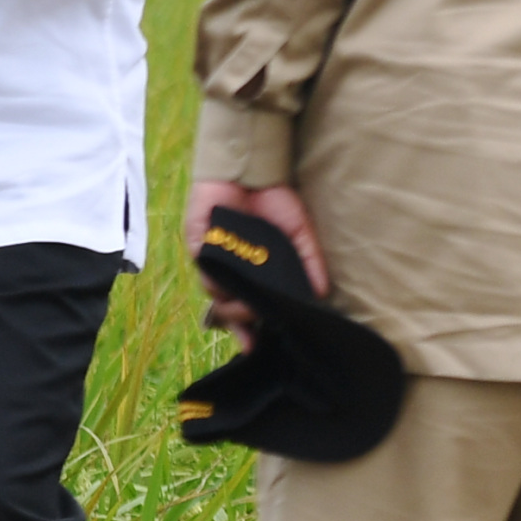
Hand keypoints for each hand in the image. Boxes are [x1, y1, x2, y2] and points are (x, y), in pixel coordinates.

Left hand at [181, 178, 328, 345]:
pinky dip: (214, 277)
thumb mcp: (299, 234)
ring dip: (227, 302)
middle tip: (254, 319)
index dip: (250, 332)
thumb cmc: (275, 203)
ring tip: (242, 301)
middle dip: (239, 320)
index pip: (248, 310)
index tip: (254, 348)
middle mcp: (232, 271)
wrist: (253, 172)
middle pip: (228, 308)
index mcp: (254, 274)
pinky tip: (226, 280)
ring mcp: (214, 260)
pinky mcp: (198, 244)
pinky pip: (203, 269)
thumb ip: (310, 261)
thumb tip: (322, 292)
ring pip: (214, 293)